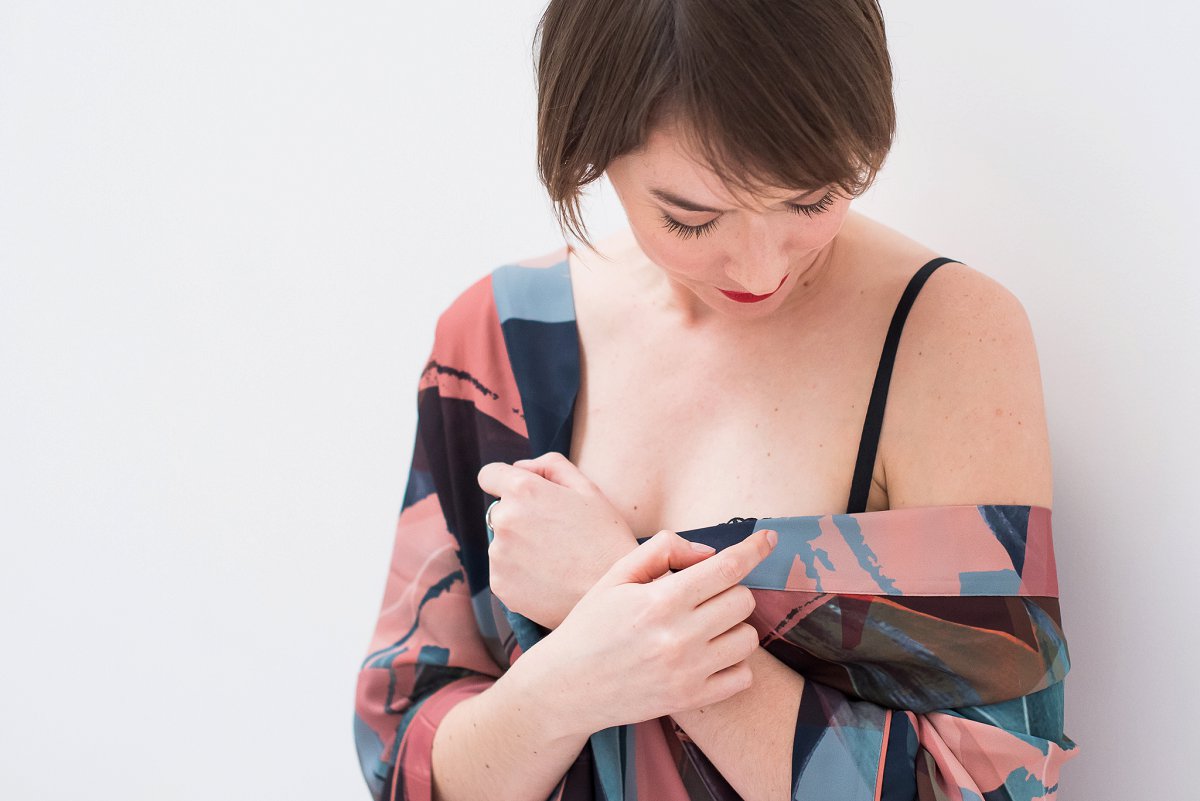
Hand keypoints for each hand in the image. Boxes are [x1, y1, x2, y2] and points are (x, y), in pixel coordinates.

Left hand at [476, 451, 639, 629]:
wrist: (611, 592)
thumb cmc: (605, 537)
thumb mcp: (588, 489)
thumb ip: (550, 466)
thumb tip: (518, 467)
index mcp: (523, 491)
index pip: (489, 475)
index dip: (504, 482)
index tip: (521, 496)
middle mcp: (503, 519)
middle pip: (499, 510)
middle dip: (520, 516)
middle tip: (555, 534)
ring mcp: (498, 554)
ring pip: (501, 542)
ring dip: (520, 546)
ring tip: (555, 559)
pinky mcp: (500, 584)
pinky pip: (504, 570)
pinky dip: (520, 573)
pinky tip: (548, 577)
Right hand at [523, 526, 778, 737]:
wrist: (565, 687)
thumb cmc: (590, 625)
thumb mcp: (616, 576)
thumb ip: (663, 551)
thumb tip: (709, 553)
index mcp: (661, 600)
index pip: (727, 568)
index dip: (755, 549)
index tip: (771, 540)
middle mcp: (679, 636)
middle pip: (743, 600)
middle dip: (729, 591)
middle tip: (702, 597)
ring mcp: (688, 672)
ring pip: (748, 638)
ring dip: (733, 627)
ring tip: (704, 628)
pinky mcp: (691, 699)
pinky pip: (743, 676)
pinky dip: (733, 664)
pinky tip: (706, 656)